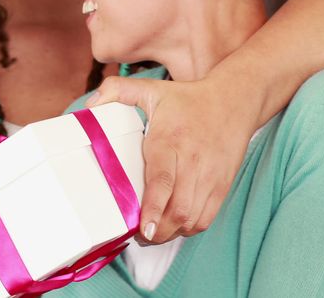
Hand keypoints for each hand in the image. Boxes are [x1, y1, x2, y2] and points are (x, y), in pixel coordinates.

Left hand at [85, 74, 258, 243]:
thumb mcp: (150, 89)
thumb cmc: (187, 99)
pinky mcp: (222, 187)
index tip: (141, 227)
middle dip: (155, 230)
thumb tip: (89, 106)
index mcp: (170, 142)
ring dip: (170, 232)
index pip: (162, 181)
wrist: (233, 102)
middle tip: (136, 234)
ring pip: (191, 219)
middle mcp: (192, 163)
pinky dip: (188, 229)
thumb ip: (117, 91)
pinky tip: (173, 225)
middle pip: (177, 210)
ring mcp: (210, 178)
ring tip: (151, 233)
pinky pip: (206, 219)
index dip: (152, 208)